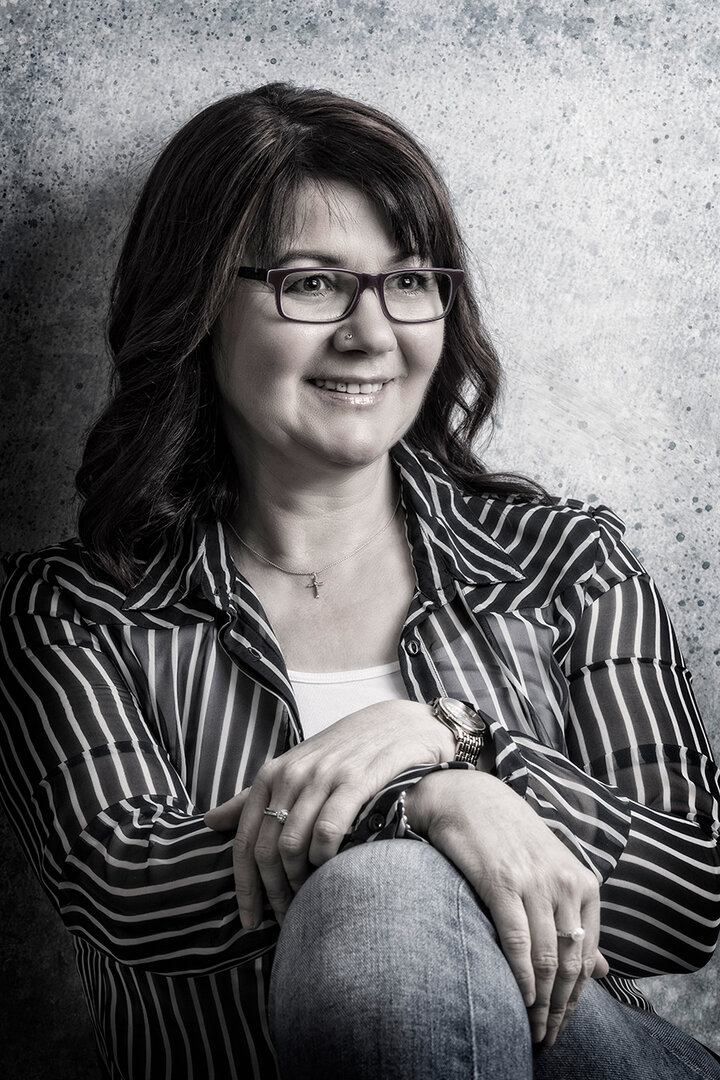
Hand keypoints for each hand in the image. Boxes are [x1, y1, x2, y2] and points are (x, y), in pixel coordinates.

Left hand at [205, 700, 454, 928]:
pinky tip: (331, 870)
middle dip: (270, 894)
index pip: (244, 841)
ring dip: (297, 883)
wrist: (398, 723)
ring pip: (292, 845)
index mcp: (271, 774)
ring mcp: (322, 776)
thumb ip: (253, 796)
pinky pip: (327, 830)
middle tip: (283, 920)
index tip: (248, 922)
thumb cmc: (343, 751)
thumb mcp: (294, 767)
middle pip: (265, 850)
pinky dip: (324, 858)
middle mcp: (292, 775)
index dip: (244, 888)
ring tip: (307, 902)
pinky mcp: (355, 780)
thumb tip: (208, 821)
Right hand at [404, 769, 607, 1046]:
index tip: (564, 1021)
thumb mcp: (555, 872)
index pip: (588, 954)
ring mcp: (534, 883)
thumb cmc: (511, 837)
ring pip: (546, 957)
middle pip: (570, 962)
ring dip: (541, 1001)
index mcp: (583, 881)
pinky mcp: (502, 882)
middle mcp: (564, 883)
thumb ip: (578, 918)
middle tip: (549, 1035)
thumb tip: (602, 969)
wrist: (471, 797)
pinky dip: (521, 976)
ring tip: (534, 1027)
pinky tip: (520, 997)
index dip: (578, 997)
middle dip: (561, 1007)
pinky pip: (517, 941)